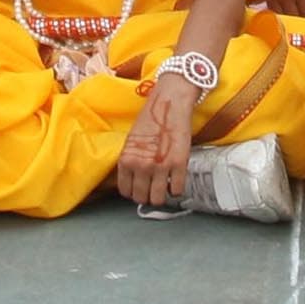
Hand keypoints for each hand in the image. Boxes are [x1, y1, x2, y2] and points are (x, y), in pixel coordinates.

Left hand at [113, 73, 199, 207]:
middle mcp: (141, 166)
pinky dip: (176, 189)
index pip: (125, 191)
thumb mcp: (131, 142)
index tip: (139, 188)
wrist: (169, 104)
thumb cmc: (151, 119)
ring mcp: (160, 167)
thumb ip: (131, 162)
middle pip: (141, 198)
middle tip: (152, 188)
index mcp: (126, 160)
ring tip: (164, 187)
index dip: (133, 192)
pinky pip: (176, 191)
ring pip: (158, 199)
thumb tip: (135, 180)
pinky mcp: (179, 164)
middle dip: (147, 195)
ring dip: (161, 196)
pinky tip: (175, 181)